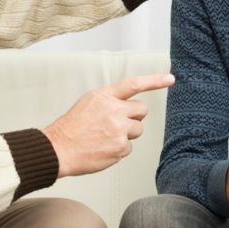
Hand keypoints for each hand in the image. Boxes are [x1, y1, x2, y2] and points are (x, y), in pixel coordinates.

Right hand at [42, 73, 174, 177]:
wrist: (58, 149)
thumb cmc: (71, 127)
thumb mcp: (89, 103)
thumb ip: (110, 100)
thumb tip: (129, 106)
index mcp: (105, 96)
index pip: (134, 84)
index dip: (154, 80)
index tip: (170, 78)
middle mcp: (114, 110)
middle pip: (142, 110)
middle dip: (135, 116)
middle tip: (118, 123)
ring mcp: (119, 130)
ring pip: (137, 130)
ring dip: (127, 134)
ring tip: (106, 137)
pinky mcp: (120, 148)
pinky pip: (129, 147)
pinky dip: (119, 149)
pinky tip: (103, 148)